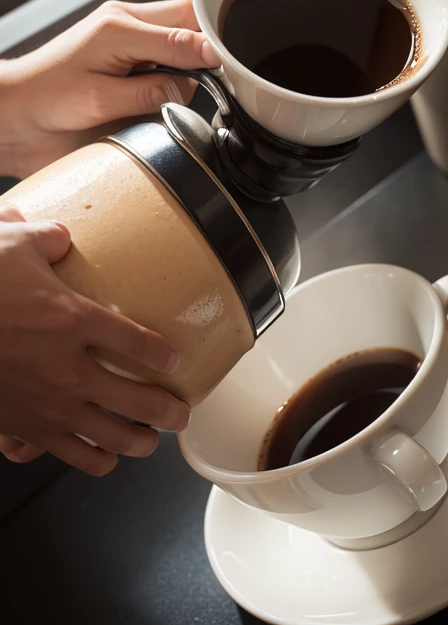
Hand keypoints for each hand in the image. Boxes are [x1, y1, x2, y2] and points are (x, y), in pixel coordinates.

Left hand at [0, 0, 218, 177]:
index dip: (210, 51)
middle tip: (216, 78)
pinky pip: (164, 49)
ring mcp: (124, 34)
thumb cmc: (46, 100)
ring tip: (186, 88)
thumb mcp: (100, 100)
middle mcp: (124, 23)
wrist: (17, 111)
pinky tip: (168, 87)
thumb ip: (149, 90)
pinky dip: (175, 67)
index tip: (228, 71)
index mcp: (119, 27)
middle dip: (205, 46)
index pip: (182, 32)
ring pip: (179, 31)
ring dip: (189, 58)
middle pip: (186, 19)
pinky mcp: (123, 51)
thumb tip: (188, 86)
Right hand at [0, 205, 189, 475]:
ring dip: (139, 443)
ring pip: (110, 438)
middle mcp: (68, 368)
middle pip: (138, 400)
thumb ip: (48, 239)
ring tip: (151, 441)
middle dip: (168, 412)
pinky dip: (92, 460)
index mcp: (73, 320)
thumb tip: (63, 237)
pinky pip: (69, 455)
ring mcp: (47, 404)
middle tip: (181, 415)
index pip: (137, 341)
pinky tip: (102, 456)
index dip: (162, 354)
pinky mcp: (24, 427)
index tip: (174, 360)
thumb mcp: (11, 244)